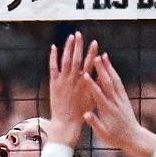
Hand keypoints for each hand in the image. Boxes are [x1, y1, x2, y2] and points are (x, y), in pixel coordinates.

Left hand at [46, 31, 97, 147]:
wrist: (66, 122)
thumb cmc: (81, 112)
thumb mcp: (92, 99)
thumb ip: (96, 85)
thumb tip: (102, 74)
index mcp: (85, 83)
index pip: (90, 64)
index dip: (92, 53)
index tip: (95, 42)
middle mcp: (74, 79)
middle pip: (77, 58)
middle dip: (79, 45)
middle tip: (79, 34)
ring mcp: (63, 81)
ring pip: (66, 60)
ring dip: (68, 47)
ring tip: (70, 36)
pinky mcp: (54, 84)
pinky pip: (53, 67)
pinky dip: (53, 57)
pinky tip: (54, 47)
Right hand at [83, 52, 155, 156]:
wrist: (134, 138)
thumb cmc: (115, 138)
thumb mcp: (103, 134)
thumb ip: (95, 123)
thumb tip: (85, 114)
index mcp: (107, 110)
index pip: (98, 95)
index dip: (91, 84)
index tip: (84, 74)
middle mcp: (115, 102)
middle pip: (107, 83)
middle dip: (101, 69)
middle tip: (95, 57)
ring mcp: (120, 99)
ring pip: (114, 80)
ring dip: (108, 67)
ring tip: (103, 56)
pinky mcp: (124, 98)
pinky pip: (119, 83)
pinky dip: (114, 74)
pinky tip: (110, 67)